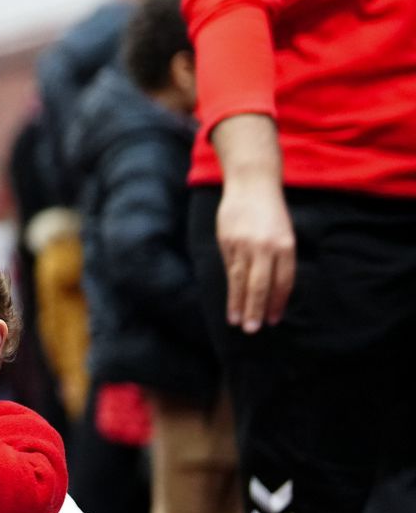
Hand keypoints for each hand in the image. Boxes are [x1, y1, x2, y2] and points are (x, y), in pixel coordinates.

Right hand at [214, 166, 293, 332]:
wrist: (252, 183)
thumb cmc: (270, 211)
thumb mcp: (283, 233)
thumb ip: (277, 258)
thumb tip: (270, 288)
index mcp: (285, 245)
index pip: (282, 281)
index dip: (277, 303)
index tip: (273, 320)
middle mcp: (265, 247)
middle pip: (260, 285)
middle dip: (256, 309)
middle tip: (252, 329)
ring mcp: (243, 244)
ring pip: (240, 280)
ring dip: (238, 302)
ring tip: (236, 321)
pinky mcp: (226, 240)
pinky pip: (229, 267)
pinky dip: (229, 285)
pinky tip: (229, 298)